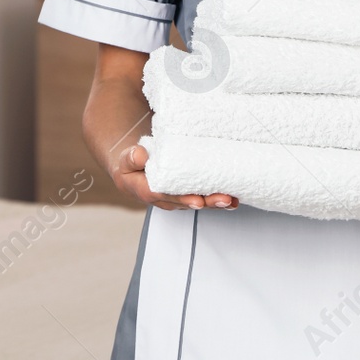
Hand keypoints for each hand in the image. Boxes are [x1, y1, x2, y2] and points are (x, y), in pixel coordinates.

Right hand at [113, 143, 237, 211]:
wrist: (133, 174)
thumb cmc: (131, 167)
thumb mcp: (126, 160)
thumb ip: (132, 158)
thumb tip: (141, 155)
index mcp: (149, 191)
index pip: (168, 197)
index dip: (183, 199)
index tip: (197, 200)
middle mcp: (166, 200)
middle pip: (188, 203)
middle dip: (208, 202)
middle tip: (224, 199)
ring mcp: (178, 200)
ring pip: (199, 203)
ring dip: (216, 203)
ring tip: (232, 200)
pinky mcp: (187, 195)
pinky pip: (203, 199)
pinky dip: (218, 200)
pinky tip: (234, 200)